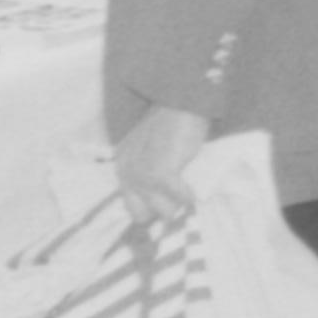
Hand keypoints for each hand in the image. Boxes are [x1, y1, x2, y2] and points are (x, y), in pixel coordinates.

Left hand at [111, 103, 209, 228]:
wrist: (180, 101)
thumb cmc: (173, 124)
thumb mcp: (154, 152)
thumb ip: (152, 175)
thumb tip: (167, 209)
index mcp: (123, 168)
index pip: (130, 207)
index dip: (150, 210)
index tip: (169, 207)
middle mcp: (127, 173)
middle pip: (142, 216)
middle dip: (161, 211)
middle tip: (178, 200)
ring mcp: (141, 175)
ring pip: (163, 212)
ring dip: (178, 204)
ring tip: (188, 189)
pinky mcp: (160, 174)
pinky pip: (180, 199)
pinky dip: (191, 195)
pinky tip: (195, 187)